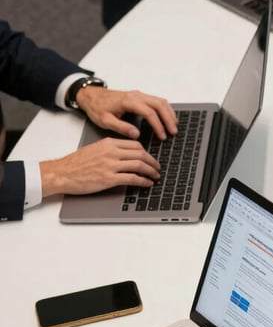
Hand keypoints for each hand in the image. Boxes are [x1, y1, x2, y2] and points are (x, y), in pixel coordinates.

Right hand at [39, 137, 159, 196]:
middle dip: (153, 162)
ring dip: (151, 172)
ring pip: (139, 165)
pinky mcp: (109, 178)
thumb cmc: (76, 163)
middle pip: (141, 154)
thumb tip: (127, 155)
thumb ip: (111, 149)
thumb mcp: (95, 149)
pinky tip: (147, 183)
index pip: (136, 145)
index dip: (147, 153)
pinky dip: (143, 181)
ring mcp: (111, 165)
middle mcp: (112, 152)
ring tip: (155, 176)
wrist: (62, 173)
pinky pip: (132, 178)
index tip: (151, 158)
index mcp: (109, 143)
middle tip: (157, 168)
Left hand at [76, 85, 177, 140]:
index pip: (149, 112)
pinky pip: (157, 100)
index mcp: (128, 101)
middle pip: (159, 105)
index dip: (158, 125)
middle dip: (168, 119)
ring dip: (169, 113)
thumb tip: (136, 134)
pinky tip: (168, 117)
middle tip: (173, 132)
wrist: (91, 96)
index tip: (162, 136)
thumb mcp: (105, 120)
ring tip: (174, 126)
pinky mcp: (140, 96)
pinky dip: (165, 109)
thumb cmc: (97, 107)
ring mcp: (139, 95)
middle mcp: (136, 96)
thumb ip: (121, 127)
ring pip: (161, 101)